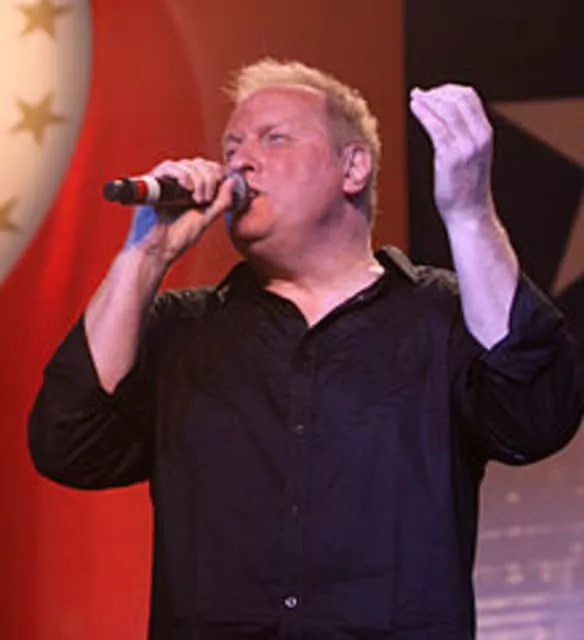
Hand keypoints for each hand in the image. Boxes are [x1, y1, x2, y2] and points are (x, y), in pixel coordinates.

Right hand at [124, 157, 236, 265]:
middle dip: (209, 179)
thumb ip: (222, 201)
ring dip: (198, 180)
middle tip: (206, 200)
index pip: (208, 167)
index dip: (217, 173)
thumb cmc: (178, 236)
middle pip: (200, 163)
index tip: (220, 188)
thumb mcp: (207, 217)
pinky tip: (187, 188)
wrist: (159, 248)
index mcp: (193, 189)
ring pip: (188, 164)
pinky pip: (169, 166)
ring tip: (197, 201)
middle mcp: (180, 182)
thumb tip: (233, 181)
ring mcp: (167, 181)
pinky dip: (183, 175)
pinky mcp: (153, 182)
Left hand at [409, 84, 494, 225]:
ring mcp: (465, 146)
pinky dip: (423, 112)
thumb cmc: (466, 188)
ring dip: (427, 100)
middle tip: (420, 94)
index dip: (449, 90)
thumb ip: (464, 137)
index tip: (433, 93)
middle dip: (437, 93)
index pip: (470, 98)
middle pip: (458, 99)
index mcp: (485, 133)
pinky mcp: (450, 156)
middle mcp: (478, 136)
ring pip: (446, 110)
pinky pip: (435, 126)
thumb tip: (446, 121)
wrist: (469, 214)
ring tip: (414, 97)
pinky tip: (414, 107)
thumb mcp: (470, 156)